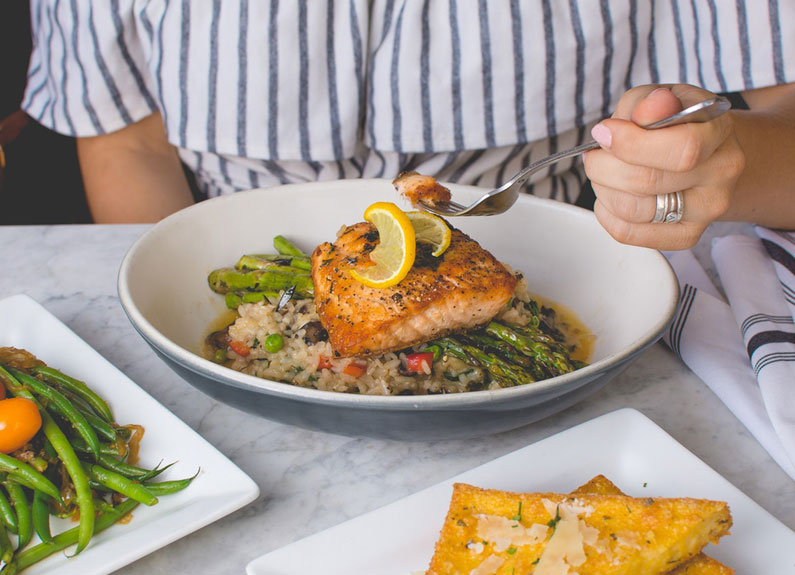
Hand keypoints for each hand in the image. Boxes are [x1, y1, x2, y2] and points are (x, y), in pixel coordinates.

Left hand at [583, 84, 744, 249]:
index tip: (604, 132)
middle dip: (604, 166)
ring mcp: (706, 209)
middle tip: (595, 154)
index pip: (682, 148)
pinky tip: (610, 194)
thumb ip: (649, 102)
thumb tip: (647, 111)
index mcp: (718, 131)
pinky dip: (606, 213)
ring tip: (603, 173)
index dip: (632, 143)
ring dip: (603, 189)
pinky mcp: (686, 235)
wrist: (703, 153)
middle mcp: (720, 173)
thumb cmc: (674, 122)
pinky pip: (628, 232)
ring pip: (634, 210)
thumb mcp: (661, 97)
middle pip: (648, 182)